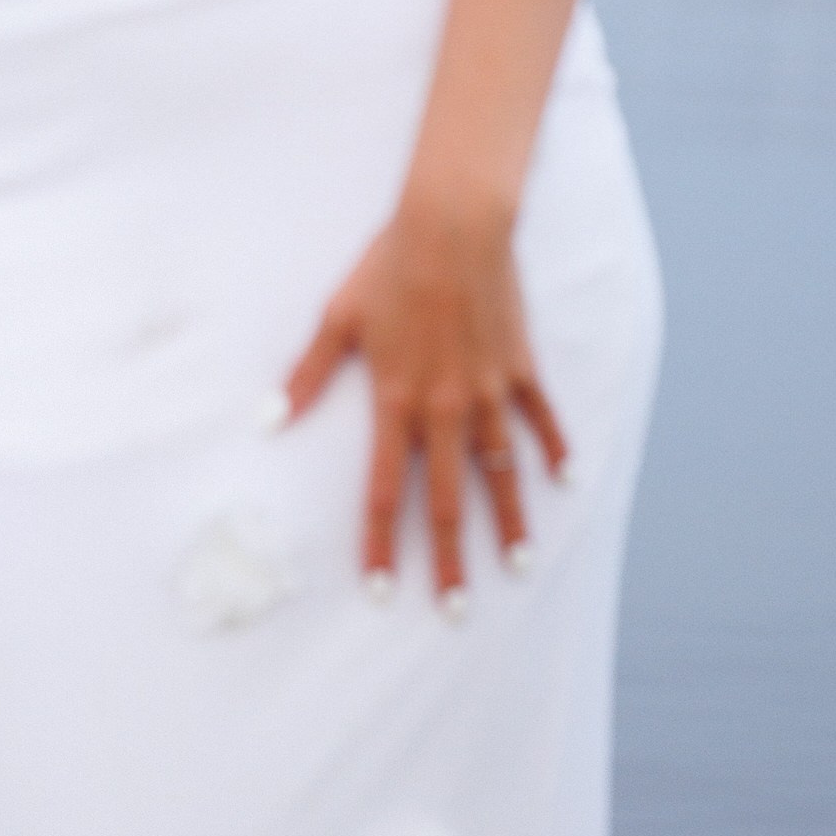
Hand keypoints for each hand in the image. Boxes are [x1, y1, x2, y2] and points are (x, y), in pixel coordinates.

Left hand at [282, 191, 567, 601]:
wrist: (452, 225)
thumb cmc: (388, 266)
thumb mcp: (339, 317)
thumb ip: (307, 374)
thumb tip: (269, 419)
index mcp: (395, 399)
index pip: (382, 488)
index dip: (380, 541)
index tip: (382, 588)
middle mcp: (445, 407)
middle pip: (445, 498)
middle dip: (448, 558)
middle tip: (455, 609)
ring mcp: (489, 391)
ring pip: (500, 473)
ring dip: (508, 522)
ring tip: (517, 565)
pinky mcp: (520, 368)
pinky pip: (541, 420)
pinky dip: (555, 450)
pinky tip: (567, 482)